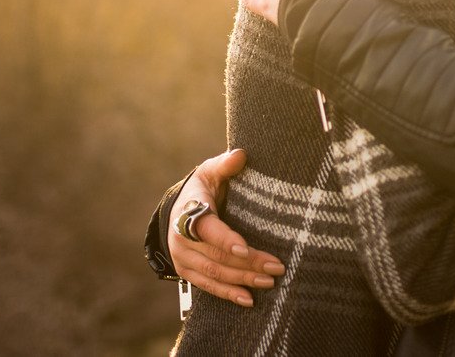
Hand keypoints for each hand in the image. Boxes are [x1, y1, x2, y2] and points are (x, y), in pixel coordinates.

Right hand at [167, 148, 284, 306]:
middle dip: (248, 263)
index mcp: (188, 212)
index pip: (207, 228)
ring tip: (269, 282)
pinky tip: (248, 299)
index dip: (225, 239)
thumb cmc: (202, 188)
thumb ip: (224, 165)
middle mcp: (181, 239)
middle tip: (276, 268)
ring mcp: (182, 258)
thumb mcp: (210, 172)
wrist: (179, 210)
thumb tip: (240, 155)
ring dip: (242, 280)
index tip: (245, 248)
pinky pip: (208, 286)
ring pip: (215, 274)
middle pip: (216, 256)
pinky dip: (228, 293)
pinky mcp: (186, 272)